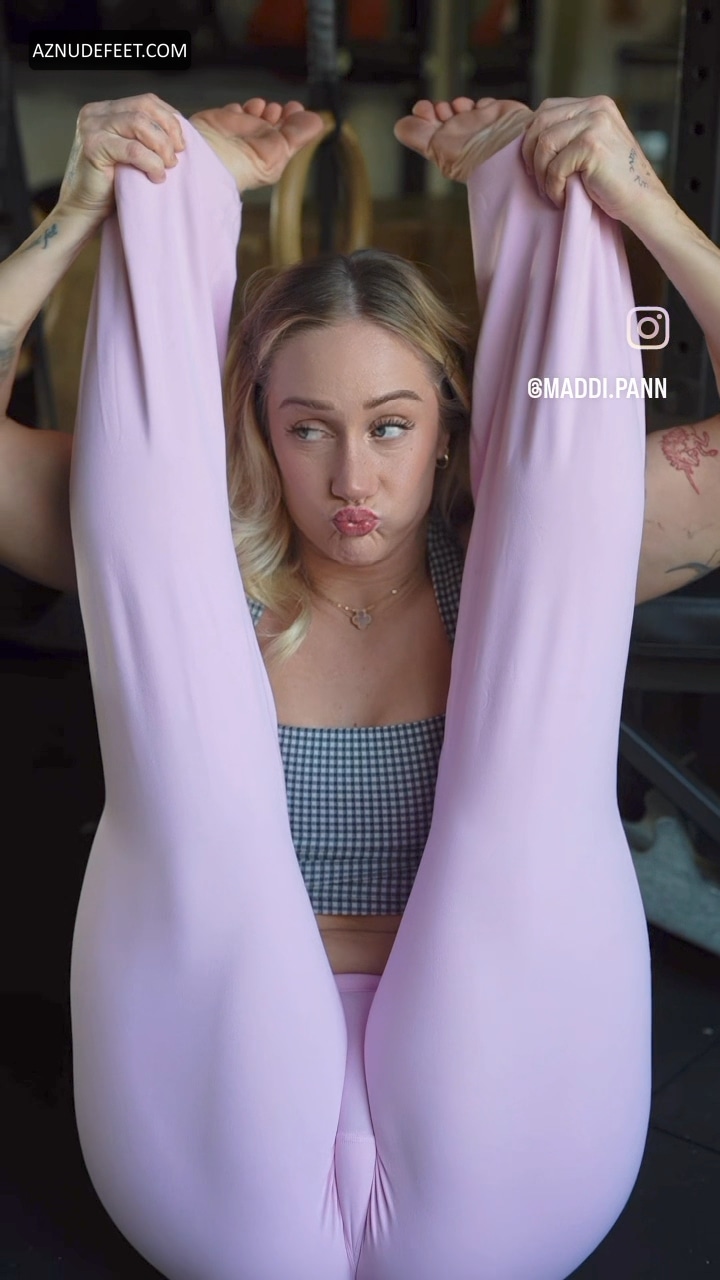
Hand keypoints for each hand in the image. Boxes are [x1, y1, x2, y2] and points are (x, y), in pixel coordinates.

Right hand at [58, 93, 185, 222]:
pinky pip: (133, 149)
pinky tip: (156, 176)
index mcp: (107, 110)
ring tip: (168, 167)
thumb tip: (187, 128)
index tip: (181, 144)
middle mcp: (96, 113)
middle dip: (169, 131)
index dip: (170, 119)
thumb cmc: (114, 186)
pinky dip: (151, 162)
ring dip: (162, 146)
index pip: (146, 101)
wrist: (86, 211)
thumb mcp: (134, 153)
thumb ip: (148, 136)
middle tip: (176, 157)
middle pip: (144, 106)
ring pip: (140, 123)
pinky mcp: (93, 146)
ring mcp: (92, 127)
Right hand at [189, 99, 325, 192]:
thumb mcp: (279, 152)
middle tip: (275, 111)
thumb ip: (298, 135)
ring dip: (260, 107)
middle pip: (272, 121)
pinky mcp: (222, 122)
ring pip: (255, 113)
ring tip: (257, 111)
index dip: (294, 119)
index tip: (295, 108)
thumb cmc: (242, 166)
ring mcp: (239, 132)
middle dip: (276, 112)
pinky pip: (235, 110)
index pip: (287, 134)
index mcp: (271, 155)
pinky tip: (241, 111)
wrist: (209, 157)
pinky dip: (240, 108)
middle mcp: (256, 144)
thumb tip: (319, 121)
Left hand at [394, 97, 532, 182]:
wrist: (510, 155)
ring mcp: (479, 129)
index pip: (425, 129)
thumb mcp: (438, 150)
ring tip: (464, 109)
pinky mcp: (499, 120)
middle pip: (443, 114)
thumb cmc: (473, 159)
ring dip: (460, 104)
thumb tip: (399, 125)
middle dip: (441, 107)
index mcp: (444, 149)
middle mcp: (460, 139)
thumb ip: (416, 136)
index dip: (423, 113)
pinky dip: (484, 105)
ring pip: (463, 108)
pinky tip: (485, 111)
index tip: (426, 110)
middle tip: (445, 111)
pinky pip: (486, 106)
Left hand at [520, 95, 668, 221]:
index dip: (532, 139)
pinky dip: (553, 188)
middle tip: (537, 181)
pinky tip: (563, 199)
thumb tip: (528, 137)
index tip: (533, 165)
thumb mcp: (591, 147)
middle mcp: (596, 107)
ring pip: (544, 144)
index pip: (546, 110)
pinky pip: (555, 167)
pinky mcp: (592, 145)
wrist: (642, 201)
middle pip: (540, 123)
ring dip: (541, 175)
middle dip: (530, 155)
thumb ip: (570, 134)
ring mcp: (595, 123)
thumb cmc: (613, 182)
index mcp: (595, 105)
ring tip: (551, 192)